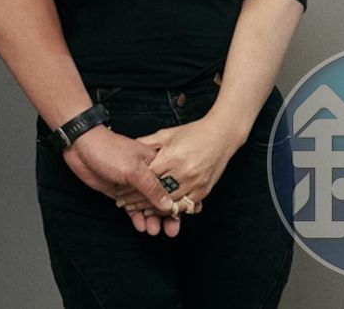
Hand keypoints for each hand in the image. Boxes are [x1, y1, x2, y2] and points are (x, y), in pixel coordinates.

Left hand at [65, 127, 180, 236]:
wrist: (80, 146)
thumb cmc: (108, 149)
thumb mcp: (134, 169)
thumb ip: (152, 187)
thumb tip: (168, 204)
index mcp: (154, 164)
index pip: (172, 187)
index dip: (178, 203)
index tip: (181, 218)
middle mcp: (145, 175)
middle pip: (161, 199)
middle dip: (166, 217)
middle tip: (170, 232)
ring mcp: (132, 185)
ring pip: (147, 206)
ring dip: (152, 220)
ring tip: (153, 231)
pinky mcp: (120, 192)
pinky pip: (132, 208)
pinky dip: (137, 218)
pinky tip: (141, 226)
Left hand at [113, 118, 242, 218]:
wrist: (222, 135)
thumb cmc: (194, 132)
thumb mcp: (166, 134)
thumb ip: (147, 143)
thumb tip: (129, 147)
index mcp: (172, 156)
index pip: (147, 177)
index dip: (133, 186)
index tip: (121, 193)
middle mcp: (184, 171)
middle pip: (157, 192)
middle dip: (140, 201)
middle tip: (126, 205)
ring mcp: (196, 182)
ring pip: (171, 202)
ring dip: (155, 209)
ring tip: (140, 211)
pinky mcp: (204, 190)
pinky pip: (186, 205)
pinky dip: (174, 210)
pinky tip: (163, 211)